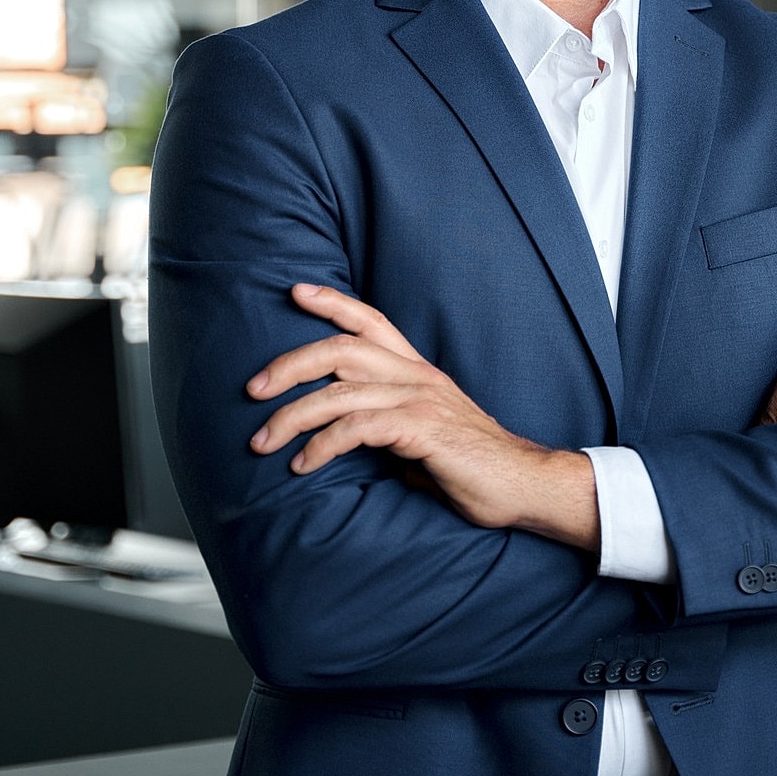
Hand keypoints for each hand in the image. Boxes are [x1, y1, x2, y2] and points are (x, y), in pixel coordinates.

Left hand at [247, 284, 598, 550]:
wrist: (522, 484)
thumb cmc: (472, 466)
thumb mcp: (424, 433)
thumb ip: (388, 425)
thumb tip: (351, 441)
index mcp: (419, 370)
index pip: (372, 321)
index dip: (333, 302)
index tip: (296, 291)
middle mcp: (418, 375)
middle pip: (342, 348)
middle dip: (290, 363)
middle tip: (253, 389)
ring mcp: (421, 399)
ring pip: (340, 392)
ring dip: (291, 416)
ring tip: (262, 442)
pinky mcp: (422, 429)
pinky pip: (358, 428)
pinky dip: (322, 444)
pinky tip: (303, 464)